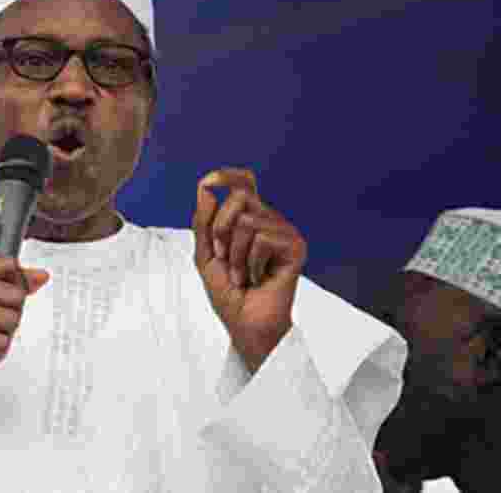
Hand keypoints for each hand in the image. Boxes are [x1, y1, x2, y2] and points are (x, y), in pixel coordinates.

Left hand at [192, 168, 306, 372]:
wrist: (245, 324)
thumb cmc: (229, 293)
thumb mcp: (206, 254)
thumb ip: (204, 223)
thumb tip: (206, 189)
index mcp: (250, 219)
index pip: (244, 183)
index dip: (228, 175)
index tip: (208, 181)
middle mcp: (269, 221)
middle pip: (239, 196)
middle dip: (220, 228)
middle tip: (223, 257)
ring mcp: (285, 232)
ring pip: (246, 220)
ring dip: (234, 254)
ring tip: (242, 274)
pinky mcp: (296, 246)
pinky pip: (262, 239)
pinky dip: (250, 263)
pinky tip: (257, 278)